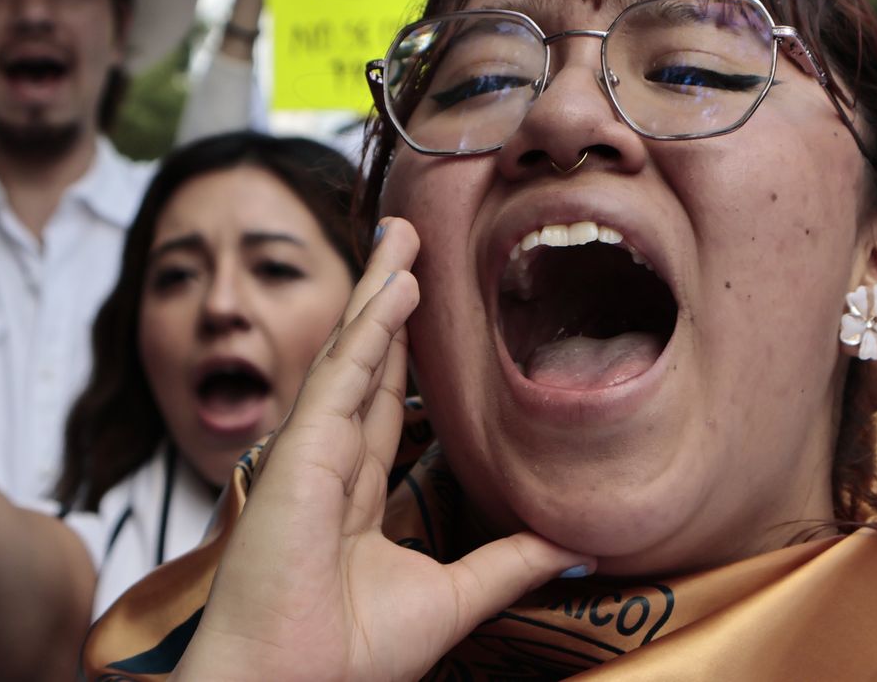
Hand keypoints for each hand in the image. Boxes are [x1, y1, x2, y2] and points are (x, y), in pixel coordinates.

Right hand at [176, 218, 591, 681]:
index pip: (383, 401)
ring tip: (402, 237)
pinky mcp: (300, 454)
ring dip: (379, 292)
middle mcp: (330, 463)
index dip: (401, 349)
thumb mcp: (451, 599)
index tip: (421, 301)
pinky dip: (370, 328)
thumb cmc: (344, 659)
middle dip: (387, 300)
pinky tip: (396, 286)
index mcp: (354, 494)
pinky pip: (342, 377)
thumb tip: (577, 546)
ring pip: (352, 355)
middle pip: (366, 362)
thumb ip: (509, 564)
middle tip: (407, 241)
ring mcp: (311, 453)